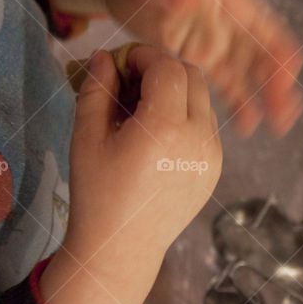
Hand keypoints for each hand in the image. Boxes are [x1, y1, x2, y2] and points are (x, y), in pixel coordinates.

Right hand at [41, 46, 221, 303]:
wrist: (122, 249)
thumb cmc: (97, 194)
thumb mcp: (87, 137)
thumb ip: (97, 89)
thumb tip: (104, 55)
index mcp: (164, 129)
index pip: (167, 68)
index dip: (144, 57)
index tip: (121, 62)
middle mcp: (198, 138)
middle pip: (192, 76)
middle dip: (162, 69)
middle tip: (131, 81)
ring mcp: (212, 155)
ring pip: (203, 100)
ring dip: (176, 91)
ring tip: (142, 109)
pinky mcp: (215, 168)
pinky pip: (207, 126)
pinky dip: (186, 116)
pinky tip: (157, 134)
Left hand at [50, 0, 302, 137]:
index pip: (260, 22)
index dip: (277, 46)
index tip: (288, 70)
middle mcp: (224, 20)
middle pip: (261, 52)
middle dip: (276, 81)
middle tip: (286, 113)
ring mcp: (213, 40)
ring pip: (247, 71)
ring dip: (263, 96)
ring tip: (277, 125)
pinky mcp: (197, 57)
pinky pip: (223, 82)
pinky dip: (237, 101)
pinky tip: (246, 124)